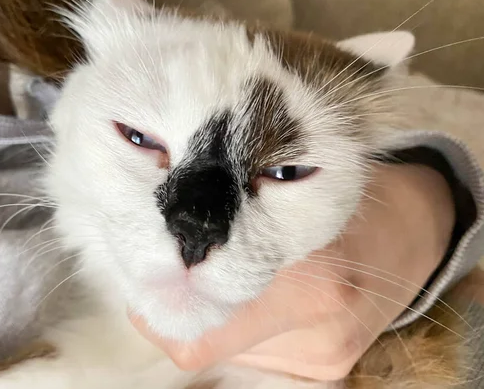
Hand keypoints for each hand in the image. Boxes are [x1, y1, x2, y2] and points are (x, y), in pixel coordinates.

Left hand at [131, 163, 454, 380]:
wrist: (413, 232)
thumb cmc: (345, 198)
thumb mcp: (292, 192)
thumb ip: (234, 223)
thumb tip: (162, 242)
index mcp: (313, 278)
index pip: (203, 327)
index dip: (159, 306)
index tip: (147, 274)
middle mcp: (319, 328)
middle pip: (208, 344)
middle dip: (176, 311)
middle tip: (165, 274)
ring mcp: (324, 357)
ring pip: (227, 351)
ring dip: (209, 318)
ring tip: (217, 276)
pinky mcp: (327, 368)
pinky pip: (257, 355)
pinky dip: (238, 329)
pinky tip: (250, 297)